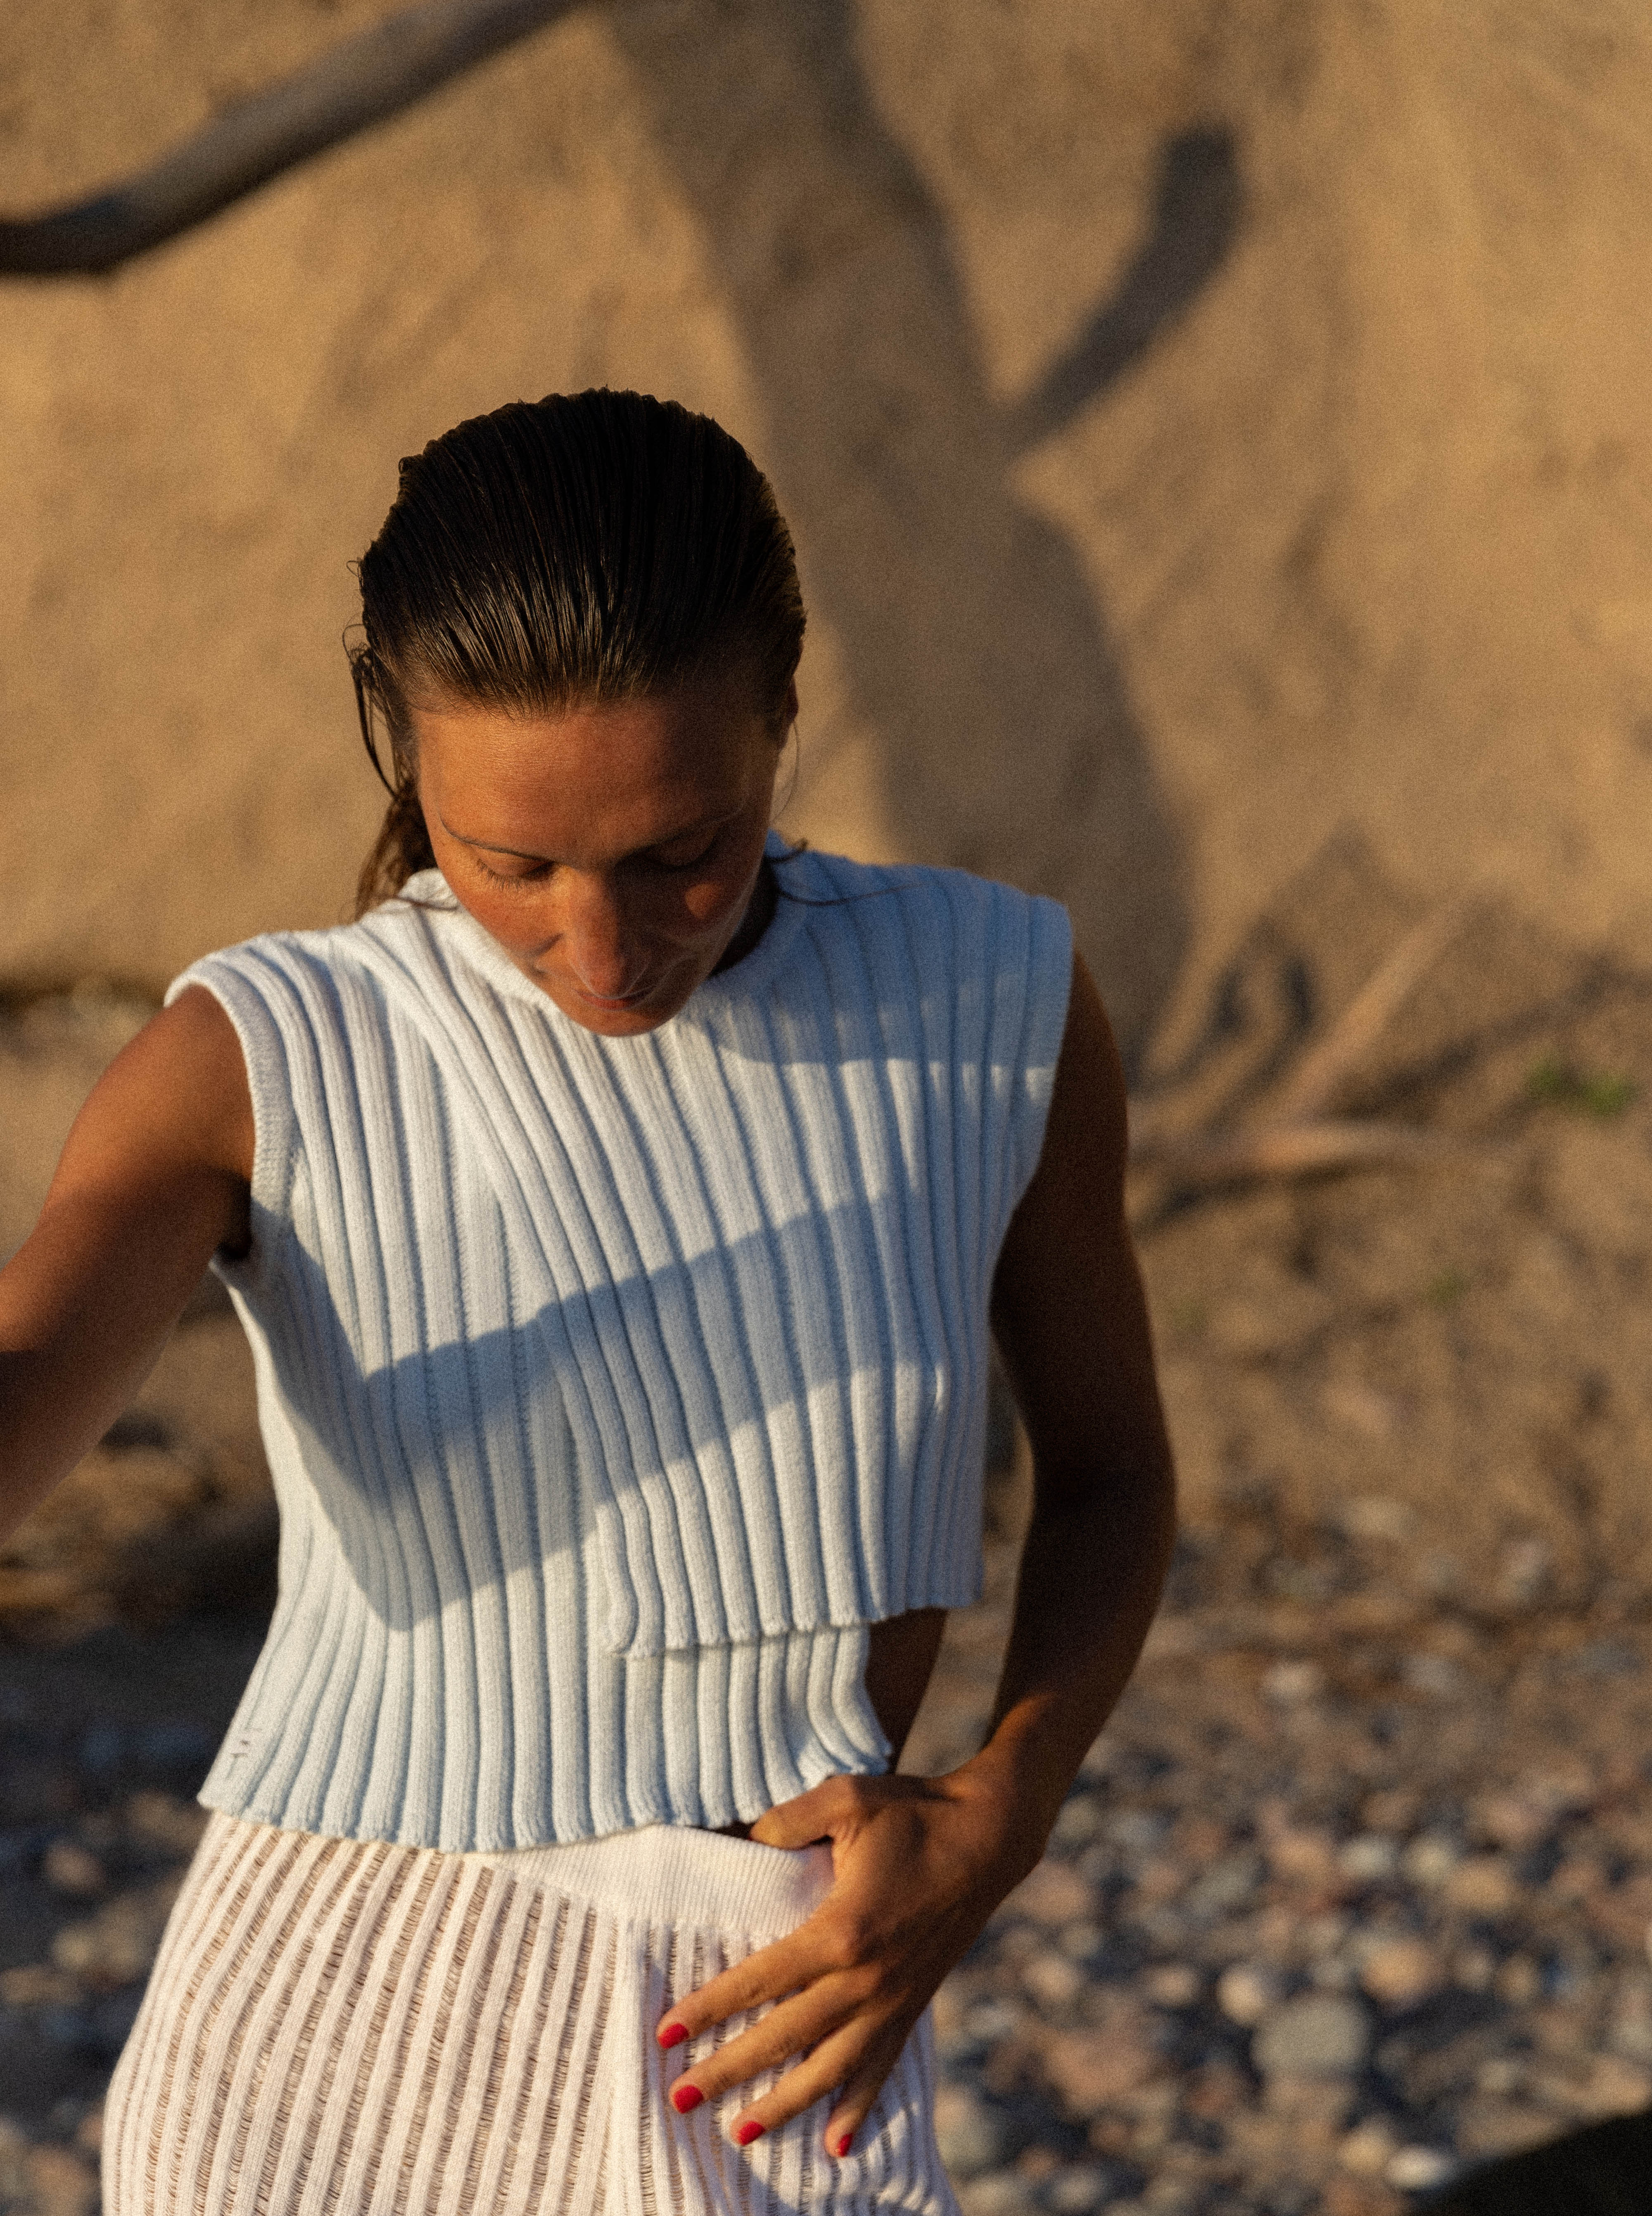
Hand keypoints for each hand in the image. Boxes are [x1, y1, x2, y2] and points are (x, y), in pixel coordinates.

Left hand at [654, 1765, 1035, 2157]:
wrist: (988, 1837)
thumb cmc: (913, 1811)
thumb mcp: (845, 1797)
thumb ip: (785, 1820)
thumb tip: (743, 1842)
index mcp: (842, 1930)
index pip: (760, 1980)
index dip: (709, 2008)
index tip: (665, 2033)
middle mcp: (866, 1979)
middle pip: (784, 2037)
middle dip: (729, 2070)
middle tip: (680, 2098)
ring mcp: (893, 2000)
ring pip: (828, 2070)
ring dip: (784, 2105)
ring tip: (740, 2133)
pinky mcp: (914, 2006)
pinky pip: (880, 2069)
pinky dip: (857, 2109)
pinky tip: (835, 2146)